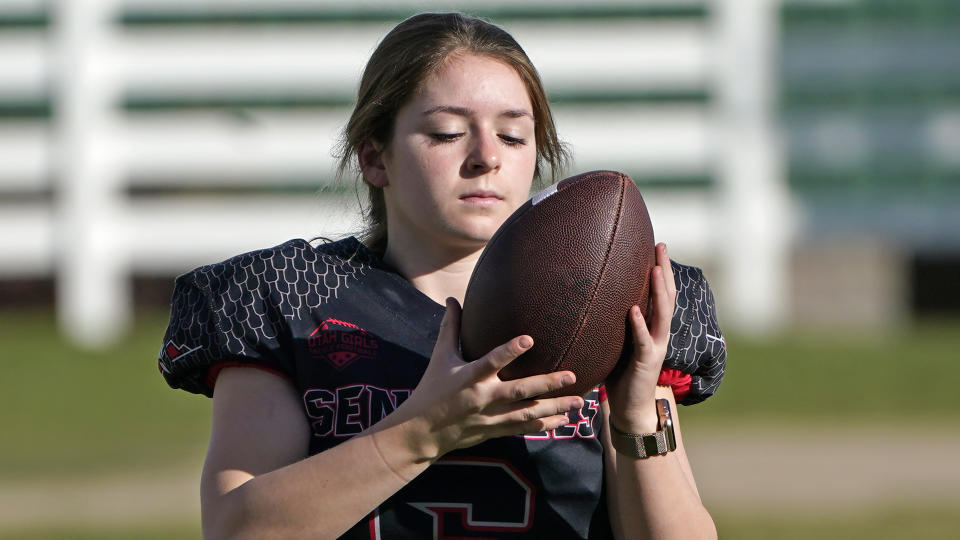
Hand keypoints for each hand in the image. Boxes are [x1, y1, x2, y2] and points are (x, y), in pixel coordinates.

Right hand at [396, 298, 584, 459]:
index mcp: (468, 377)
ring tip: (580, 400)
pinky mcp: (495, 430)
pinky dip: (544, 425)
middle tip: (571, 375)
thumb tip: (452, 299)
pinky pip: (523, 427)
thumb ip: (451, 328)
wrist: (423, 432)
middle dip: (547, 383)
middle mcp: (483, 398)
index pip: (491, 362)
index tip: (529, 338)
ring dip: (555, 407)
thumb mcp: (440, 357)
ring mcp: (491, 417)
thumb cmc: (431, 388)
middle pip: (520, 390)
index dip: (509, 351)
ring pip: (527, 412)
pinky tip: (563, 419)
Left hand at [605, 243, 676, 432]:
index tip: (656, 246)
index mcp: (654, 327)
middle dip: (664, 270)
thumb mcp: (617, 342)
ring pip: (662, 314)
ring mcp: (655, 347)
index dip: (661, 270)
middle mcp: (659, 334)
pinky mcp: (646, 362)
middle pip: (667, 296)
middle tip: (661, 245)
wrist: (630, 408)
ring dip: (658, 290)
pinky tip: (633, 309)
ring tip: (655, 268)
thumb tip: (590, 297)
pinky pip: (643, 340)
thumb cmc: (621, 374)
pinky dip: (639, 324)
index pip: (661, 293)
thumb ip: (613, 322)